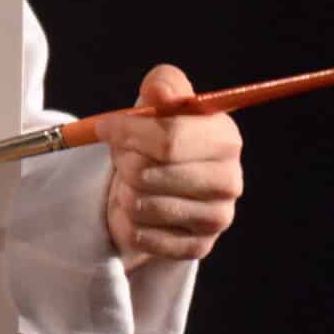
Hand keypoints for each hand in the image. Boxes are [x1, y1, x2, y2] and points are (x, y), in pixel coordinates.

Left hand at [95, 63, 244, 269]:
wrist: (153, 186)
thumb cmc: (155, 137)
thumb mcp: (157, 103)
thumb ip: (162, 86)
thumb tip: (161, 92)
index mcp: (225, 138)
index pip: (170, 138)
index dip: (128, 132)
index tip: (104, 128)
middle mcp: (229, 180)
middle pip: (149, 174)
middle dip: (123, 163)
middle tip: (123, 159)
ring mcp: (218, 218)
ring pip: (141, 205)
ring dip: (125, 192)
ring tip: (135, 184)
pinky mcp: (198, 247)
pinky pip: (142, 235)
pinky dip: (129, 222)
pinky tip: (141, 211)